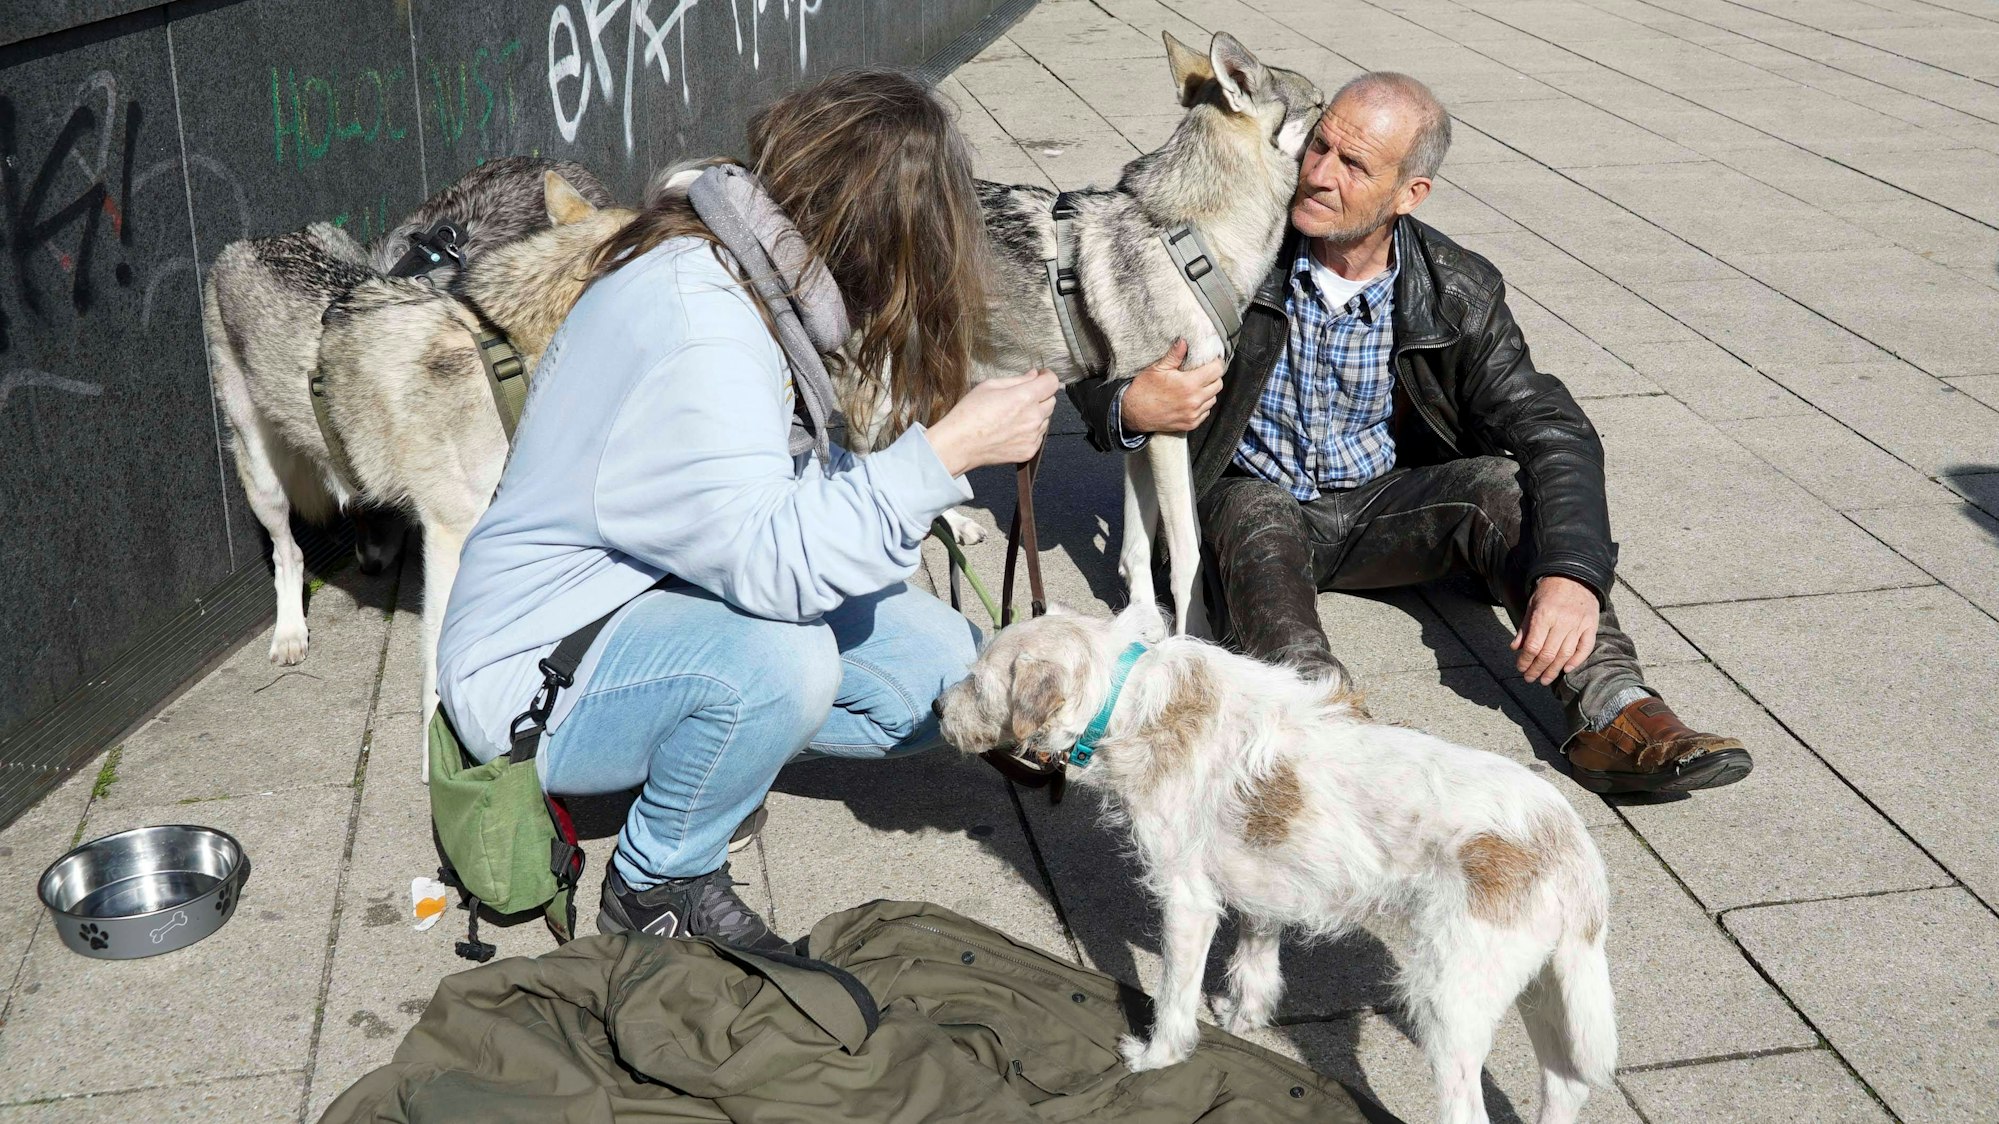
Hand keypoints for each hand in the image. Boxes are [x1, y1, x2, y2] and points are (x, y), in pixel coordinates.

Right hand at [924, 369, 1058, 474]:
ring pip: (1046, 419)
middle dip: (1041, 395)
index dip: (1047, 376)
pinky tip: (1012, 429)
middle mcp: (1033, 417)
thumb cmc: (970, 414)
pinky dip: (1031, 431)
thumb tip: (1033, 375)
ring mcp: (1032, 436)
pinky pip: (1038, 436)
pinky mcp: (1029, 450)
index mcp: (1024, 397)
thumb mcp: (990, 386)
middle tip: (1023, 396)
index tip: (1042, 376)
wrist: (960, 444)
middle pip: (1051, 401)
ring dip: (1037, 414)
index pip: (1052, 382)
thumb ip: (1017, 380)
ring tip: (1014, 415)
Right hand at [1119, 339, 1224, 433]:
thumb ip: (1175, 355)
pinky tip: (1192, 399)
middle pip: (1218, 385)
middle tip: (1204, 372)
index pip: (1216, 371)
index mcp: (1188, 384)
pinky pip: (1206, 412)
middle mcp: (1194, 400)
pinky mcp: (1191, 424)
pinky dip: (1203, 405)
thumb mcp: (1157, 369)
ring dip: (1208, 391)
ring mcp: (1193, 414)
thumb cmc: (1144, 390)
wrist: (1133, 413)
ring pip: (1213, 399)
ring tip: (1197, 386)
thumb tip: (1184, 342)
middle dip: (1214, 376)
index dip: (1216, 363)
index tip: (1212, 361)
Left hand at [1511, 575, 1598, 685]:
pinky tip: (1566, 669)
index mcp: (1544, 615)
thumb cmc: (1549, 592)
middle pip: (1549, 654)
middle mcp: (1562, 621)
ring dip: (1554, 670)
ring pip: (1566, 654)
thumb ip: (1524, 628)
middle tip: (1530, 678)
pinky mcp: (1591, 625)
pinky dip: (1576, 661)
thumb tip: (1515, 648)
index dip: (1525, 661)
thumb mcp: (1531, 606)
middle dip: (1537, 669)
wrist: (1574, 576)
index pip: (1533, 646)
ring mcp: (1579, 624)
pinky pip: (1585, 648)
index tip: (1520, 668)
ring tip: (1545, 679)